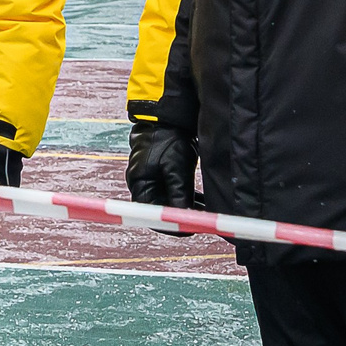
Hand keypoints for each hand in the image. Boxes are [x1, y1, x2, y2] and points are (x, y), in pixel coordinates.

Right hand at [126, 121, 196, 235]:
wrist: (167, 116)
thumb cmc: (167, 139)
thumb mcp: (176, 168)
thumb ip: (179, 194)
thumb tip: (184, 217)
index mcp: (139, 184)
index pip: (150, 215)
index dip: (169, 225)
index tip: (189, 229)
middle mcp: (142, 183)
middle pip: (160, 209)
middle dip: (180, 216)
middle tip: (201, 220)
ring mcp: (151, 178)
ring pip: (169, 201)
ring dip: (186, 206)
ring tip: (205, 210)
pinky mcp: (161, 173)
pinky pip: (173, 191)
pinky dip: (186, 196)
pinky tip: (201, 199)